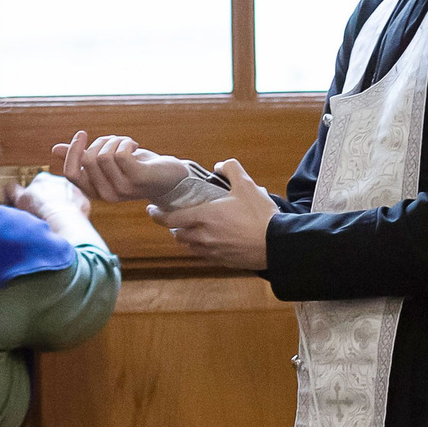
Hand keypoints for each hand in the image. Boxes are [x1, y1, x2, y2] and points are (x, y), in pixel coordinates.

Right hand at [11, 171, 93, 229]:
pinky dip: (73, 214)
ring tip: (56, 220)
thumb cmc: (38, 209)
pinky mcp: (84, 201)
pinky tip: (67, 223)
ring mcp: (74, 190)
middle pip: (52, 190)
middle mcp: (60, 180)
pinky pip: (77, 207)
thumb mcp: (19, 200)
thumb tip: (8, 187)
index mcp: (42, 178)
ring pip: (66, 198)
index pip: (37, 185)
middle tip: (44, 214)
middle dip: (49, 200)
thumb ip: (13, 191)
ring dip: (61, 206)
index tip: (33, 206)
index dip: (34, 197)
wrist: (60, 219)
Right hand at [52, 131, 187, 202]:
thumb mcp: (107, 162)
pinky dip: (126, 142)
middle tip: (116, 141)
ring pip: (103, 155)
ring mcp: (123, 189)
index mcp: (96, 191)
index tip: (82, 134)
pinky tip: (135, 146)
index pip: (72, 174)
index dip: (73, 152)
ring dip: (115, 141)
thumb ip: (83, 157)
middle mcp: (107, 195)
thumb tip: (55, 150)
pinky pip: (120, 153)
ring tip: (126, 143)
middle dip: (100, 142)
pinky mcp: (138, 179)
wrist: (170, 178)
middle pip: (88, 160)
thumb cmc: (137, 167)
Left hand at [148, 160, 274, 269]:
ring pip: (189, 246)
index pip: (170, 218)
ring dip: (186, 238)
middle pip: (177, 234)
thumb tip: (219, 165)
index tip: (152, 210)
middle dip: (173, 226)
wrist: (276, 245)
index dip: (157, 215)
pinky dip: (200, 248)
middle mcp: (203, 236)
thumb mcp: (247, 185)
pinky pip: (203, 255)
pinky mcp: (222, 261)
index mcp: (205, 216)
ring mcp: (212, 251)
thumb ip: (230, 169)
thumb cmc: (260, 215)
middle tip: (174, 218)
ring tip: (190, 230)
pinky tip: (209, 241)